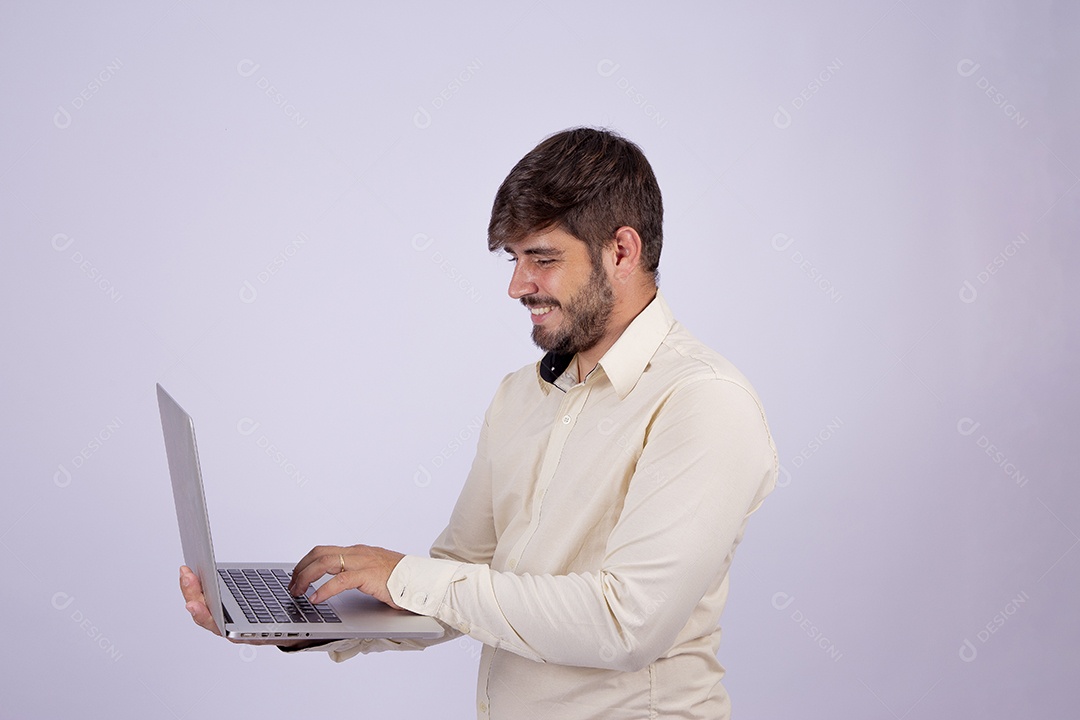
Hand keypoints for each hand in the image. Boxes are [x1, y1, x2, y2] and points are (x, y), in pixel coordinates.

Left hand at [179, 566, 310, 646]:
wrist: (288, 632)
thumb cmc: (283, 628)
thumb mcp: (282, 625)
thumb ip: (271, 622)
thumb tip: (275, 615)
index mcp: (237, 633)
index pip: (214, 625)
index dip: (202, 614)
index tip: (192, 605)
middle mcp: (227, 626)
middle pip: (202, 612)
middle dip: (192, 593)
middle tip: (186, 575)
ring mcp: (223, 616)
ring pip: (201, 604)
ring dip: (192, 588)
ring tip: (186, 572)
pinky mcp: (223, 606)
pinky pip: (207, 598)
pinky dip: (200, 586)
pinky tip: (197, 575)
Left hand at [288, 544, 404, 608]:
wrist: (423, 580)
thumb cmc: (402, 580)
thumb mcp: (374, 574)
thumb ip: (357, 575)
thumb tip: (337, 585)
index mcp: (359, 552)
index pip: (324, 550)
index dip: (306, 563)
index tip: (296, 576)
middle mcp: (359, 553)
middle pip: (319, 553)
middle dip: (300, 569)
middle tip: (291, 586)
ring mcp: (363, 562)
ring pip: (324, 562)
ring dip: (305, 577)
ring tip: (297, 592)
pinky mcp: (369, 575)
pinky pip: (340, 580)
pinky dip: (323, 590)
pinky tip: (315, 599)